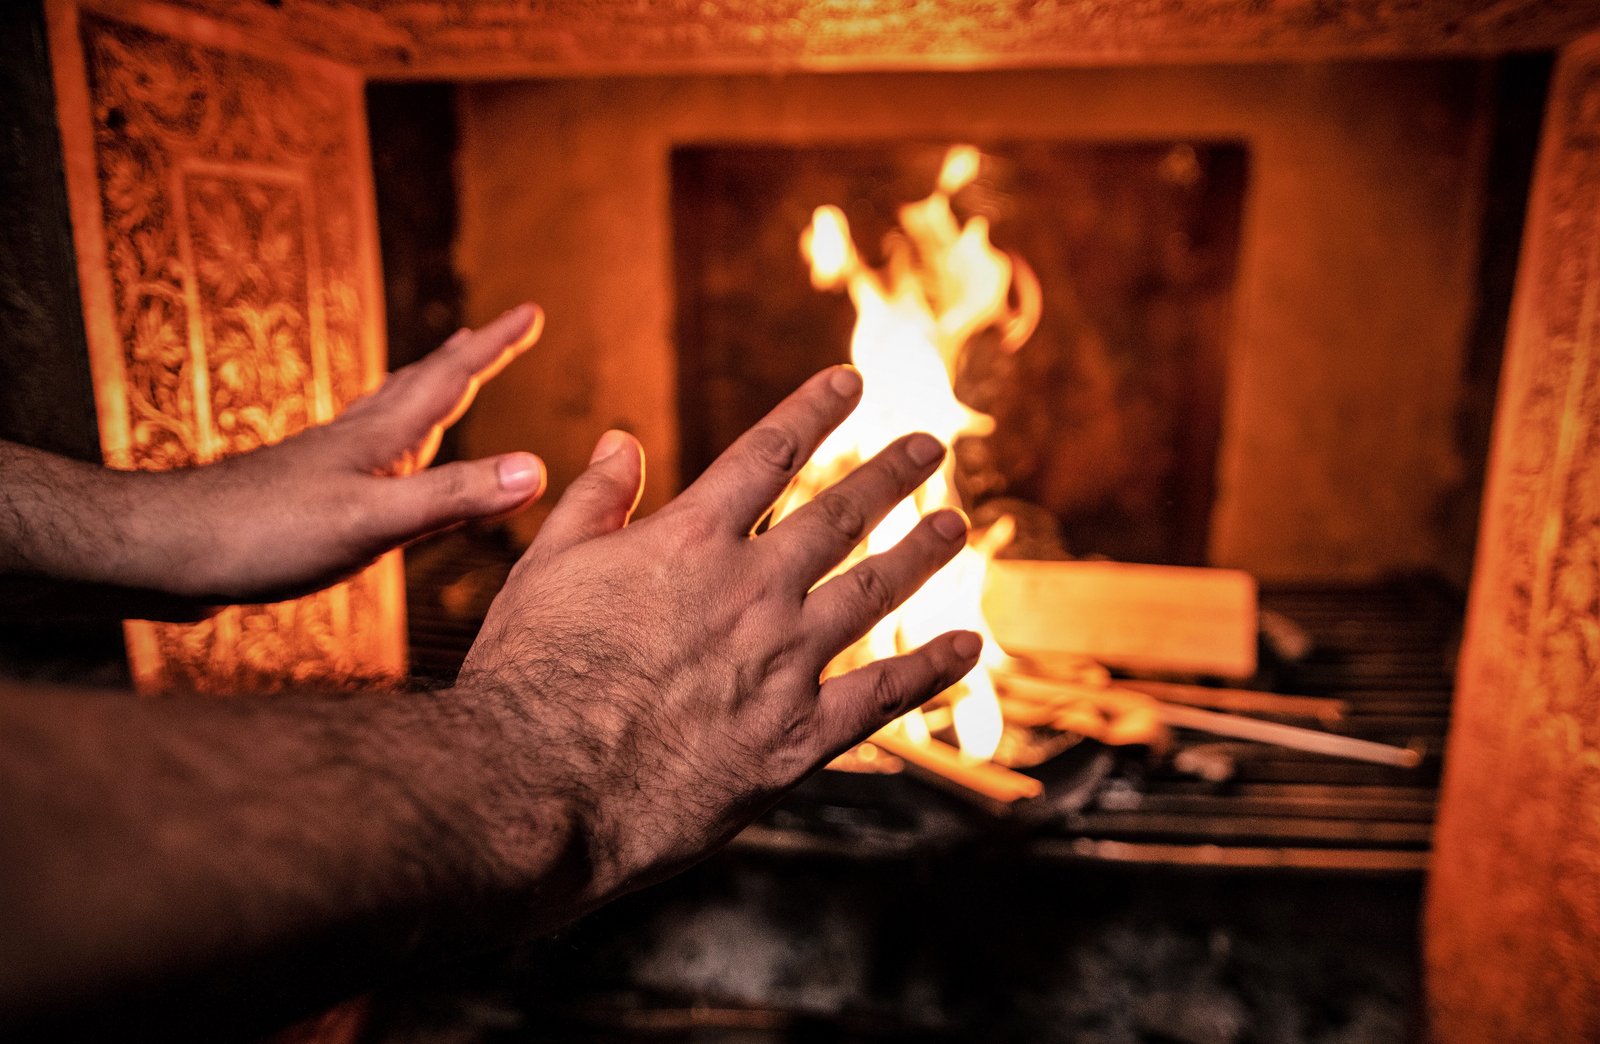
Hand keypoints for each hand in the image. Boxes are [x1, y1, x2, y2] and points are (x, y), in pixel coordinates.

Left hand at [132, 305, 547, 602]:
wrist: (167, 551)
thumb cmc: (262, 534)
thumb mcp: (373, 521)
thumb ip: (453, 496)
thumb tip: (537, 468)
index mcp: (381, 439)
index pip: (451, 380)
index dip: (496, 346)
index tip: (531, 310)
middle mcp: (357, 440)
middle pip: (423, 383)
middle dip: (469, 356)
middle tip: (501, 330)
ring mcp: (329, 463)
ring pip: (394, 412)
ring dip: (430, 389)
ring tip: (448, 376)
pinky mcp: (307, 494)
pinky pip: (371, 452)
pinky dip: (396, 439)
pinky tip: (377, 457)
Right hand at [461, 366, 980, 901]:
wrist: (537, 784)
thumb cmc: (529, 676)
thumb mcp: (546, 567)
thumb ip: (594, 500)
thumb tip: (620, 439)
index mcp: (690, 540)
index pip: (768, 454)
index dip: (815, 410)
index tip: (851, 382)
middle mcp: (751, 589)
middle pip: (840, 514)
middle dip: (891, 473)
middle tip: (931, 444)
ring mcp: (782, 662)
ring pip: (874, 591)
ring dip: (921, 553)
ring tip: (954, 525)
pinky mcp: (796, 737)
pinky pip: (882, 694)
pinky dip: (930, 669)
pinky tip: (968, 647)